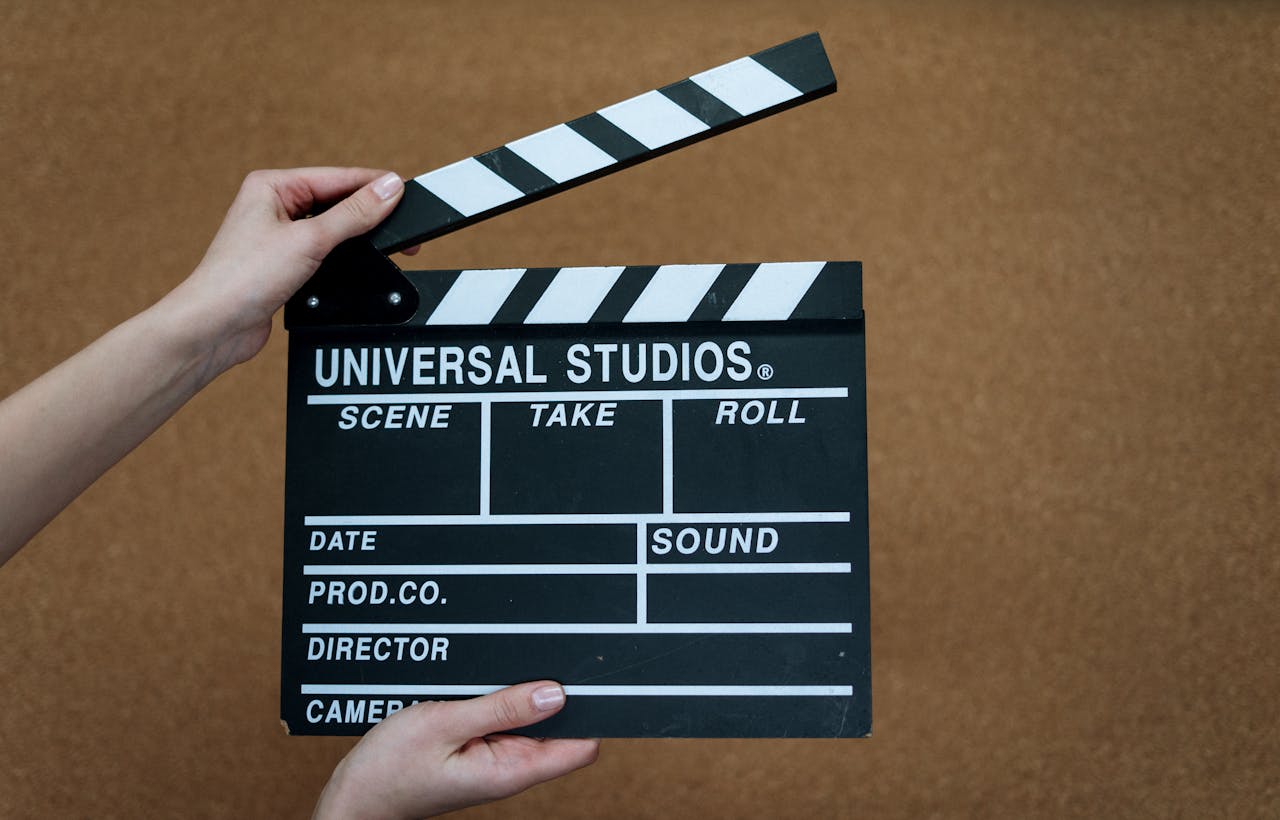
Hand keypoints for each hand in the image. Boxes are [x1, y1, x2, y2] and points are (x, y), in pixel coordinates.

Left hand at [161, 167, 418, 378]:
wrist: (215, 327)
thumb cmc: (242, 278)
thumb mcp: (310, 239)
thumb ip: (354, 214)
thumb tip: (390, 188)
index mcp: (272, 185)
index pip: (337, 178)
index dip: (374, 186)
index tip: (406, 193)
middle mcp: (273, 206)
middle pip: (337, 202)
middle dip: (369, 215)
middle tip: (403, 228)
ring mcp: (278, 236)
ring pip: (332, 229)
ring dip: (356, 238)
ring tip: (385, 245)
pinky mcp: (283, 265)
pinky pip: (324, 252)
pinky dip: (343, 258)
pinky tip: (358, 264)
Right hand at [313, 682, 599, 818]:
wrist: (353, 795)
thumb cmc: (389, 768)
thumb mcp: (445, 724)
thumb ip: (503, 708)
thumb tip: (557, 693)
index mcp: (512, 769)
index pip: (581, 746)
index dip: (591, 709)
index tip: (586, 673)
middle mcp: (511, 769)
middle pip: (559, 727)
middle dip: (554, 693)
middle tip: (533, 658)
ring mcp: (496, 760)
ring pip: (530, 719)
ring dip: (522, 694)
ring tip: (494, 672)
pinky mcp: (479, 751)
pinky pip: (504, 721)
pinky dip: (499, 700)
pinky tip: (479, 685)